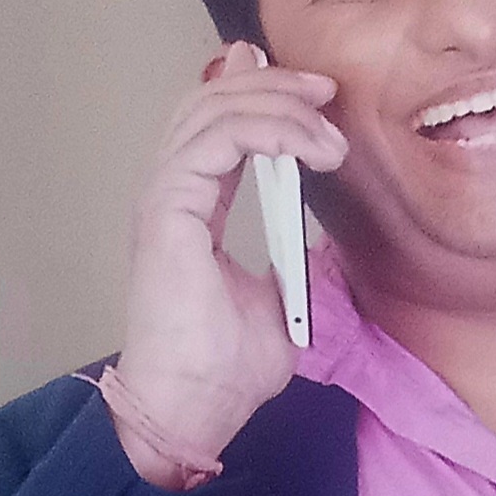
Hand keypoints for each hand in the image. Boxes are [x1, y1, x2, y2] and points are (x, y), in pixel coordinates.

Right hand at [111, 42, 348, 484]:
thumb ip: (291, 263)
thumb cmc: (224, 373)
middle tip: (329, 92)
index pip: (222, 127)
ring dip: (279, 107)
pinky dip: (266, 129)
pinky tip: (306, 146)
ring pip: (214, 110)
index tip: (325, 105)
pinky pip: (217, 140)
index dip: (270, 100)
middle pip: (214, 102)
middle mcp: (173, 193)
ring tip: (329, 131)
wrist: (192, 411)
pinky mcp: (168, 208)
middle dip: (276, 85)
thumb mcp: (280, 306)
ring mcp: (165, 197)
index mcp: (193, 208)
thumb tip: (314, 238)